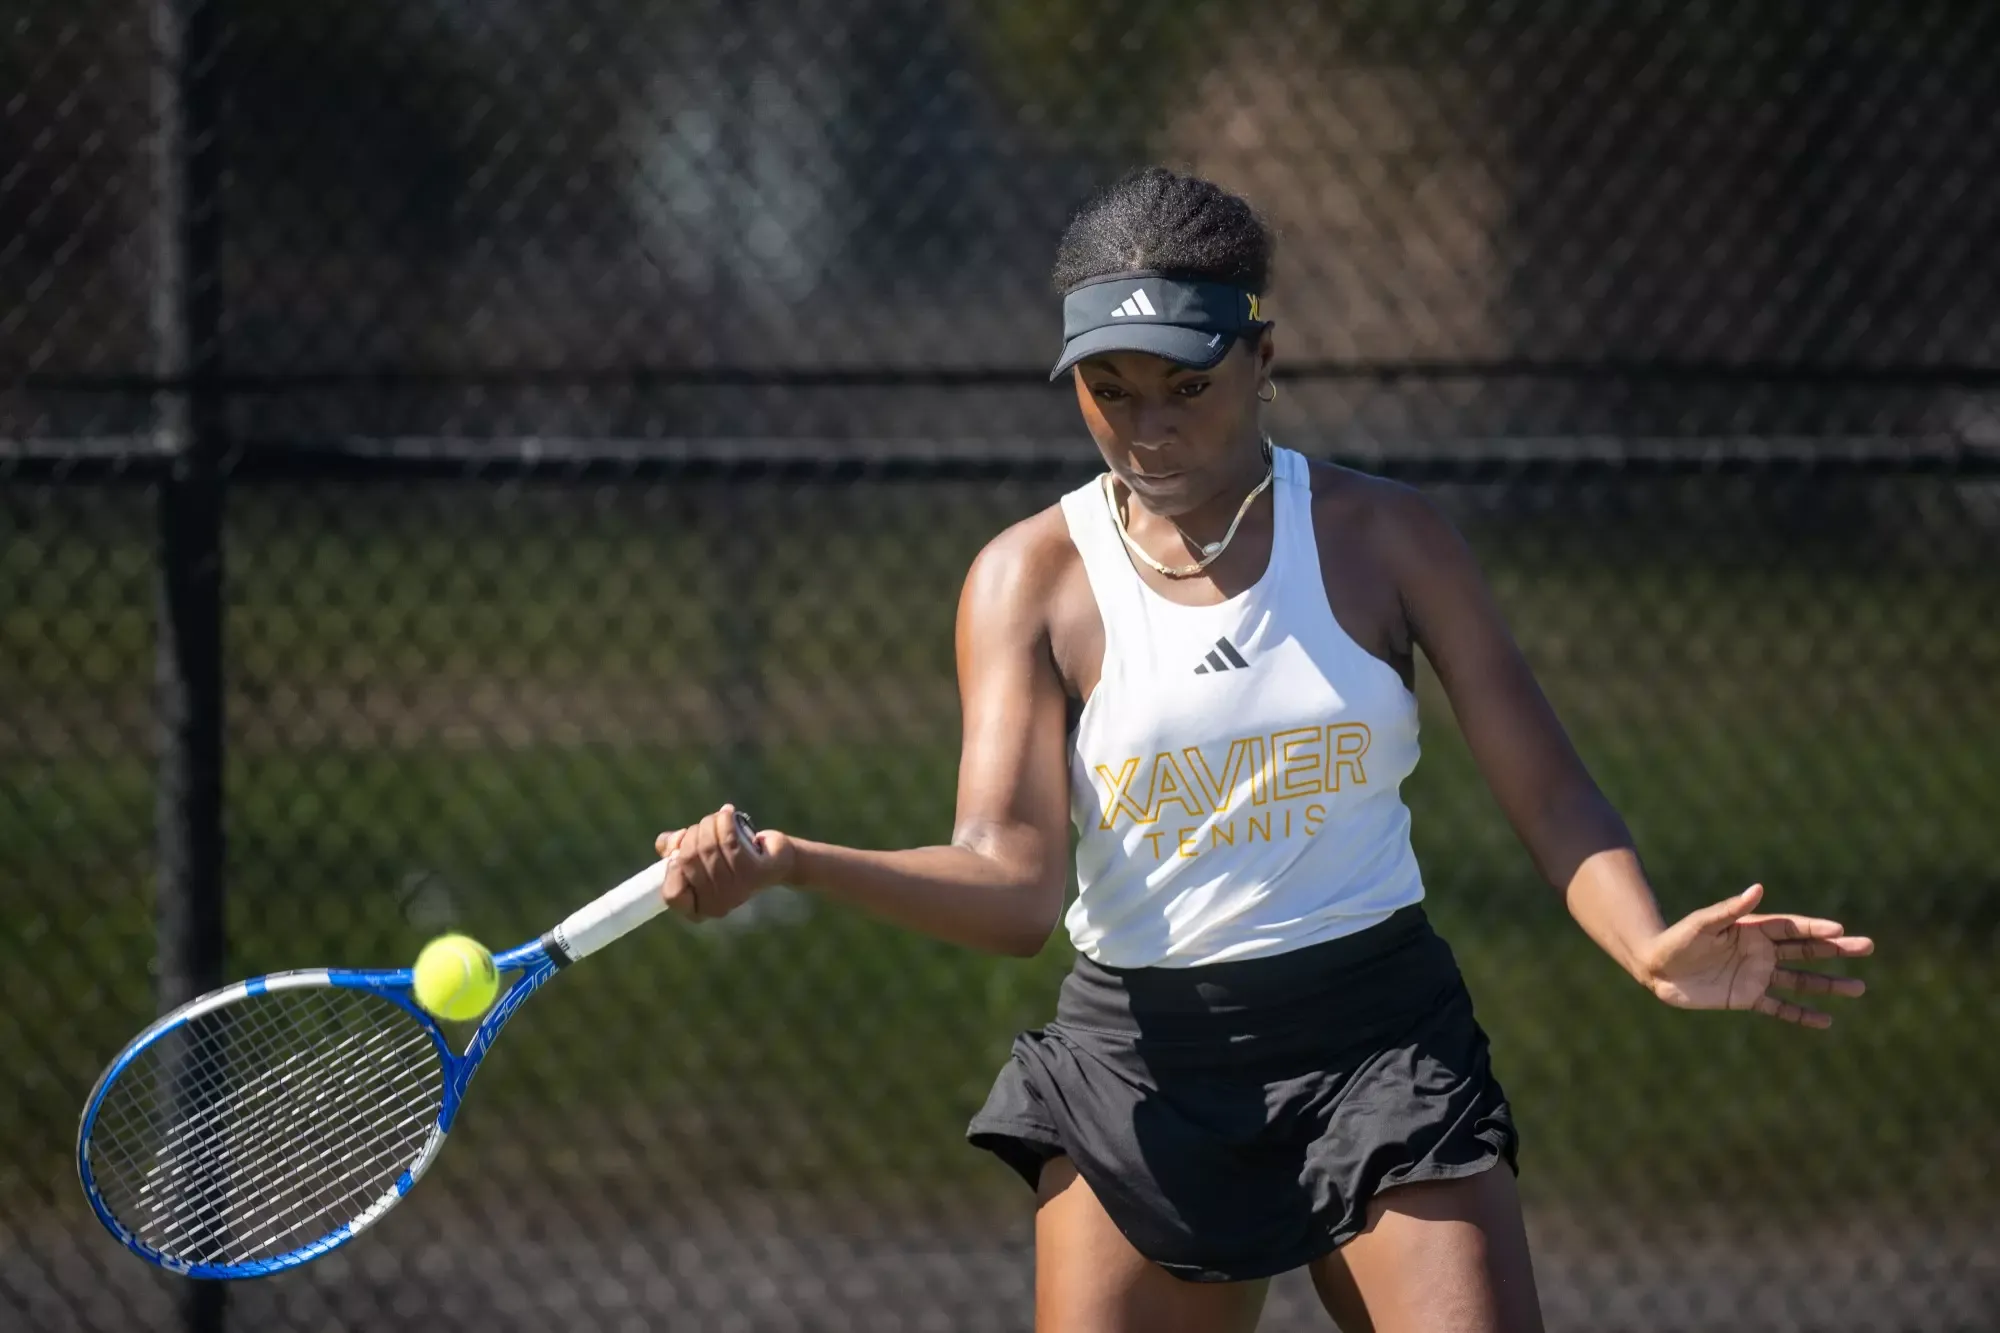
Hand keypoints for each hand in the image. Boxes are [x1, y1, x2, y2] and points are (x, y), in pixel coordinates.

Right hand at [653, 804, 792, 922]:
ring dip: (709, 824)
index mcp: (699, 907)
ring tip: (718, 819)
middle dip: (692, 835)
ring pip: (708, 846)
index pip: (672, 895)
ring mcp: (737, 890)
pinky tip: (728, 813)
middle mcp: (717, 905)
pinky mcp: (756, 872)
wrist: (773, 855)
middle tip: (704, 828)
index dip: (671, 869)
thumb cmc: (729, 855)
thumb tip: (669, 844)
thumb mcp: (697, 853)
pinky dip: (725, 821)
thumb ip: (675, 849)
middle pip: (688, 860)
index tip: (678, 853)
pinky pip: (729, 840)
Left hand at [1638, 883, 1873, 1028]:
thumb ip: (1731, 909)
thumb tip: (1758, 888)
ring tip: (1859, 988)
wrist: (1656, 968)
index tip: (1841, 930)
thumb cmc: (1677, 940)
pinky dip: (1802, 1015)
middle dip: (1837, 949)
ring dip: (1829, 984)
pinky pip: (1781, 1007)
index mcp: (1752, 929)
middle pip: (1806, 950)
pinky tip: (1826, 1020)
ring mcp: (1757, 975)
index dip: (1816, 928)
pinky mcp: (1747, 997)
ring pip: (1801, 980)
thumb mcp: (1703, 923)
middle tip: (1868, 947)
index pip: (1792, 927)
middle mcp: (1760, 952)